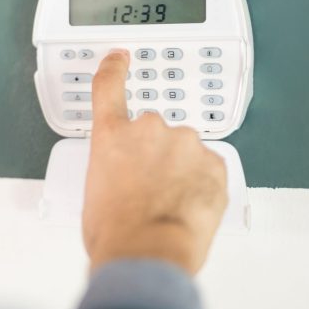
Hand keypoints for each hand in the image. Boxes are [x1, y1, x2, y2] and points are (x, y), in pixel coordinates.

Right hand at [82, 49, 227, 275]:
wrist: (149, 250)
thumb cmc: (116, 231)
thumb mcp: (95, 193)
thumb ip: (111, 170)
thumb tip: (122, 180)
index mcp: (112, 135)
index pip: (109, 87)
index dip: (115, 68)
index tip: (120, 58)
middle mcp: (147, 130)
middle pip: (153, 132)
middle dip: (154, 155)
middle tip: (148, 189)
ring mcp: (184, 143)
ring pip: (184, 152)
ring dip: (180, 170)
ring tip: (169, 204)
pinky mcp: (213, 162)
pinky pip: (209, 168)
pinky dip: (202, 184)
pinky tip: (189, 206)